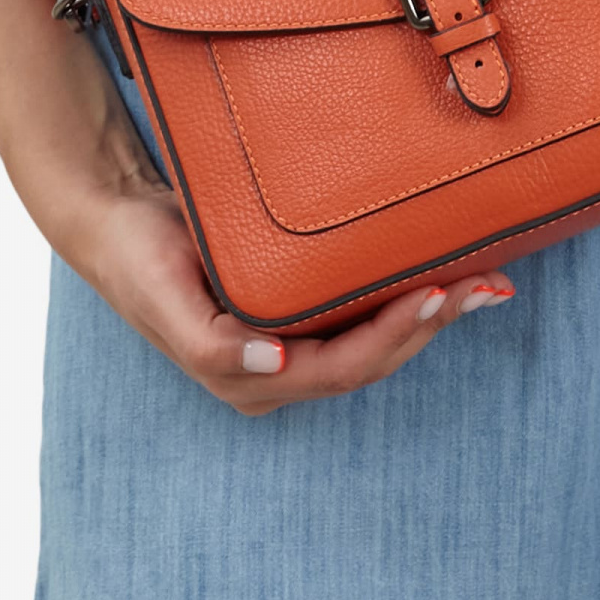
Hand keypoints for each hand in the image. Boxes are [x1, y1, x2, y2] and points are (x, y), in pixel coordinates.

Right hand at [35, 169, 515, 415]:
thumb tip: (273, 364)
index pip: (341, 369)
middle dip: (429, 326)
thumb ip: (213, 347)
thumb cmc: (141, 260)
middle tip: (483, 286)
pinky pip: (362, 317)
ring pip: (375, 343)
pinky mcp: (296, 316)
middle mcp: (276, 373)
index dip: (393, 337)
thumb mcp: (165, 300)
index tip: (435, 295)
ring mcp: (288, 348)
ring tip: (483, 285)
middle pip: (371, 360)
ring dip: (430, 316)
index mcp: (248, 379)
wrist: (117, 220)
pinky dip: (406, 300)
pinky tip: (442, 279)